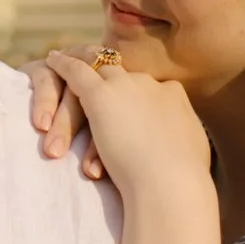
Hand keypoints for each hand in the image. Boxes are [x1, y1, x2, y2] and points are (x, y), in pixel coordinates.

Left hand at [42, 48, 223, 243]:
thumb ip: (184, 145)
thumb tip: (188, 152)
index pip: (150, 88)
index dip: (136, 94)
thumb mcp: (193, 155)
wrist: (170, 184)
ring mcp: (125, 86)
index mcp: (174, 97)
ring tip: (65, 59)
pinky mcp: (101, 95)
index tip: (125, 101)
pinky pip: (77, 72)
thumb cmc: (183, 182)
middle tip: (91, 75)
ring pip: (98, 67)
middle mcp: (150, 84)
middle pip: (123, 74)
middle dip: (106, 77)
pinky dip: (63, 64)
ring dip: (82, 65)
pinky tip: (51, 60)